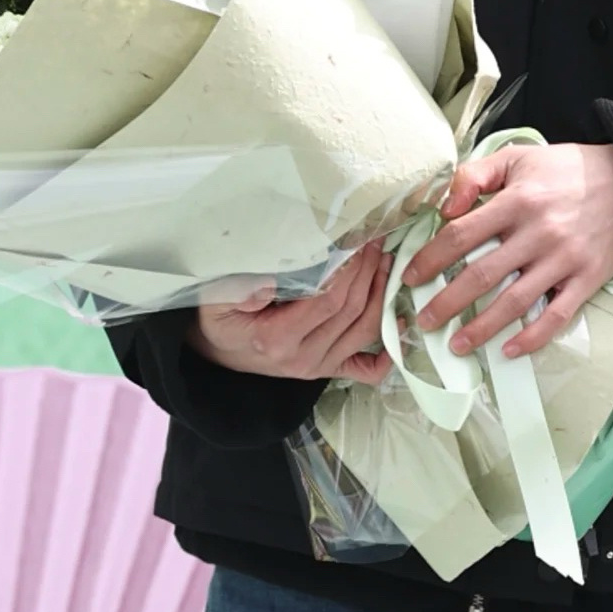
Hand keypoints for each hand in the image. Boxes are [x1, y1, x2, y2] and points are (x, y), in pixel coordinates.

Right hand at [187, 240, 394, 385]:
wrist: (214, 351)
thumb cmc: (218, 317)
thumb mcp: (217, 298)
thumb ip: (242, 287)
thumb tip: (274, 279)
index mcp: (277, 338)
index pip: (327, 301)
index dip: (349, 270)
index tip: (358, 240)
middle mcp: (303, 358)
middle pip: (350, 312)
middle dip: (368, 273)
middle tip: (377, 240)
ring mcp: (317, 367)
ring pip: (363, 332)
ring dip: (380, 294)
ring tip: (386, 261)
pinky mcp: (326, 370)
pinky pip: (365, 369)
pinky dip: (387, 350)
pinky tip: (398, 321)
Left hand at [402, 143, 612, 358]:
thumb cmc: (565, 169)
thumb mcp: (517, 156)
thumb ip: (475, 175)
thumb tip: (445, 206)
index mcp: (517, 200)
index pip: (460, 235)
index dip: (430, 259)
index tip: (410, 277)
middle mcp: (538, 232)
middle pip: (482, 275)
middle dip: (447, 303)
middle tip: (423, 321)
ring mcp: (564, 259)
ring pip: (514, 302)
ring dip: (481, 328)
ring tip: (456, 345)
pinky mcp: (587, 279)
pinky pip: (556, 316)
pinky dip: (531, 337)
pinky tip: (508, 350)